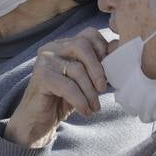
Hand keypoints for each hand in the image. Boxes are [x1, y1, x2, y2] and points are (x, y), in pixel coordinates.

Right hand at [5, 28, 111, 148]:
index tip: (108, 72)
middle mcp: (52, 48)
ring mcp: (44, 61)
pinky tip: (85, 111)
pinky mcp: (41, 76)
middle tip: (103, 90)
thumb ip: (98, 67)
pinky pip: (69, 86)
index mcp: (63, 44)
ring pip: (78, 69)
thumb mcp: (84, 82)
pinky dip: (81, 101)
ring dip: (91, 93)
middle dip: (98, 70)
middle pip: (83, 45)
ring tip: (94, 107)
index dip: (103, 50)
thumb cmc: (62, 100)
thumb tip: (118, 51)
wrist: (36, 121)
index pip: (89, 34)